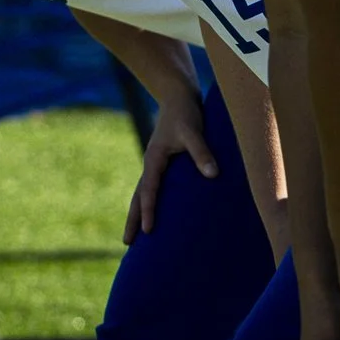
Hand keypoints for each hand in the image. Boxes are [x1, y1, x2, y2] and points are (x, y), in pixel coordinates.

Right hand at [124, 95, 217, 243]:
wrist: (178, 96)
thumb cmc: (186, 113)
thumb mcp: (195, 131)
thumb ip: (202, 152)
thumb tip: (212, 175)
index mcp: (154, 159)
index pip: (149, 190)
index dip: (148, 211)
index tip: (147, 230)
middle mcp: (150, 164)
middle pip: (137, 196)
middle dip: (132, 219)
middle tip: (127, 243)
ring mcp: (155, 163)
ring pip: (142, 193)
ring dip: (138, 212)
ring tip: (135, 234)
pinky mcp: (162, 162)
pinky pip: (152, 186)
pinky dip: (149, 201)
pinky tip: (155, 211)